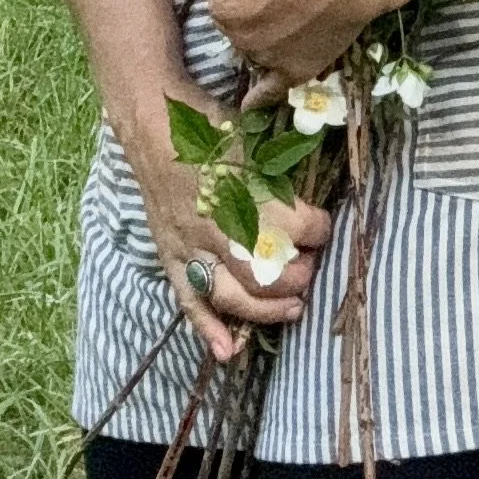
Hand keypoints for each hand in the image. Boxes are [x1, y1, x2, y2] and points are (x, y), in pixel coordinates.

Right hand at [121, 79, 333, 366]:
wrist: (153, 125)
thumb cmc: (207, 125)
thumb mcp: (252, 136)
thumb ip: (280, 168)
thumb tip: (313, 187)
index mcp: (242, 191)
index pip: (295, 225)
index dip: (318, 229)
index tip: (325, 226)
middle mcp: (216, 226)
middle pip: (265, 272)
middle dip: (296, 277)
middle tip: (311, 268)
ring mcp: (190, 246)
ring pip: (232, 295)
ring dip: (266, 310)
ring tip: (294, 309)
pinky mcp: (171, 257)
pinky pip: (189, 301)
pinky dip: (208, 330)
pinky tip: (228, 352)